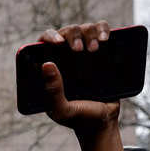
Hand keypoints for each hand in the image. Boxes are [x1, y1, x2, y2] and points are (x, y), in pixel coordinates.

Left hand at [38, 23, 125, 150]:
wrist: (102, 122)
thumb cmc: (77, 118)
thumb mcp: (61, 110)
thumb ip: (52, 92)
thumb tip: (47, 65)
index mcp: (51, 68)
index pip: (44, 42)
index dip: (49, 36)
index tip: (57, 42)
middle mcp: (66, 57)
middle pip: (67, 31)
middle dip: (72, 35)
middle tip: (79, 50)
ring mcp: (86, 53)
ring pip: (85, 28)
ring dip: (89, 33)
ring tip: (94, 49)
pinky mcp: (103, 53)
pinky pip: (103, 31)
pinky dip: (104, 29)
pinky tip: (105, 39)